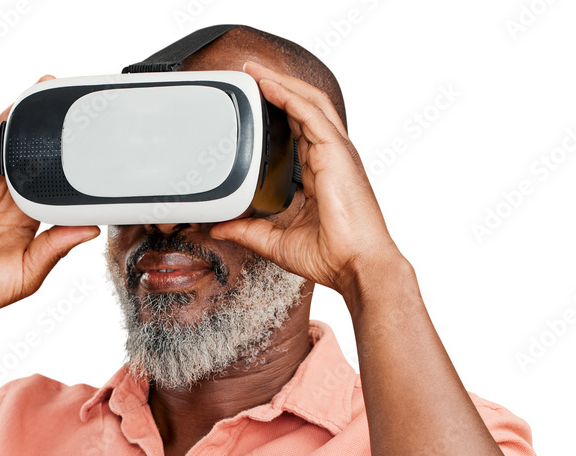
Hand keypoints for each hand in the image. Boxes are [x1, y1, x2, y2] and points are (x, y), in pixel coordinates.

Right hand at [0, 75, 99, 326]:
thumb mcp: (32, 268)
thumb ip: (58, 244)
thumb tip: (92, 228)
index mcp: (24, 218)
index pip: (49, 182)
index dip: (65, 163)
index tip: (88, 144)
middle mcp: (3, 198)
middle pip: (28, 155)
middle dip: (47, 131)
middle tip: (71, 104)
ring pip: (6, 145)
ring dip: (24, 118)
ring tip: (46, 89)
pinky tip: (15, 111)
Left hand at [209, 61, 403, 306]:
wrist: (356, 265)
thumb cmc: (331, 256)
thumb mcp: (276, 242)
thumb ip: (248, 231)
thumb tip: (219, 228)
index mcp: (321, 175)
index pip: (299, 133)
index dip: (278, 113)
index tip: (255, 105)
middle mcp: (331, 159)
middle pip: (303, 109)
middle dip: (278, 87)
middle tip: (250, 74)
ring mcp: (336, 152)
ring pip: (308, 102)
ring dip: (281, 83)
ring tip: (256, 71)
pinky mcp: (336, 152)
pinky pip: (311, 113)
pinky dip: (289, 95)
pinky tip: (269, 85)